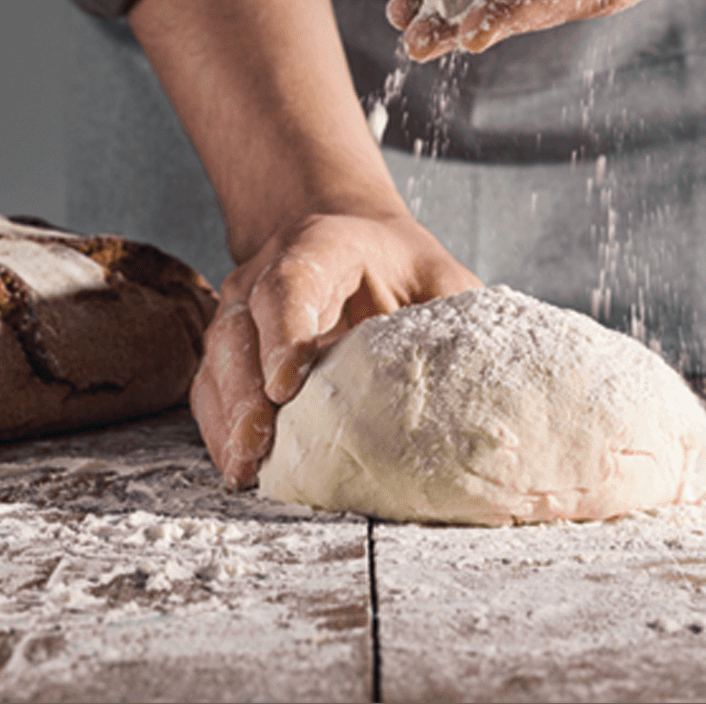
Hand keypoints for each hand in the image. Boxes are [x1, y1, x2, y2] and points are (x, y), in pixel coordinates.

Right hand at [190, 211, 479, 487]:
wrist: (342, 238)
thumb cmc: (397, 267)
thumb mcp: (439, 277)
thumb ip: (456, 317)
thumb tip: (494, 384)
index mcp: (321, 248)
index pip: (289, 285)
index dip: (284, 333)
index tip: (287, 384)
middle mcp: (263, 276)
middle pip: (238, 332)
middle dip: (244, 393)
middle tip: (258, 444)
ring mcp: (239, 313)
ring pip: (216, 365)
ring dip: (225, 419)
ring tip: (245, 467)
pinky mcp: (230, 350)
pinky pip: (210, 390)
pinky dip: (219, 430)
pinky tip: (238, 465)